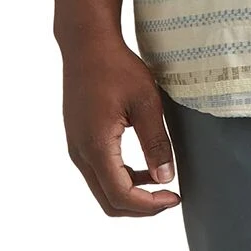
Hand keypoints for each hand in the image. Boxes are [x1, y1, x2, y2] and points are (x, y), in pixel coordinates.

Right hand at [61, 39, 181, 214]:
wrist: (87, 44)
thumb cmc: (116, 67)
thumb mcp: (146, 102)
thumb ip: (156, 142)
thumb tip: (165, 176)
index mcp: (96, 146)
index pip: (120, 196)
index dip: (149, 205)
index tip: (174, 197)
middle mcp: (80, 152)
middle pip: (108, 200)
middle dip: (140, 206)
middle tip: (169, 196)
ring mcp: (76, 145)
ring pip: (102, 186)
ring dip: (130, 190)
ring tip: (159, 178)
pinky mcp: (78, 137)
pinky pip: (98, 170)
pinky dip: (120, 176)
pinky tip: (142, 165)